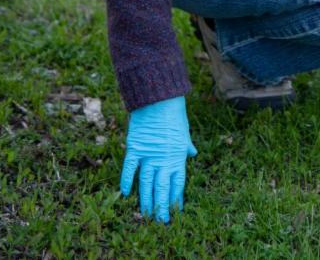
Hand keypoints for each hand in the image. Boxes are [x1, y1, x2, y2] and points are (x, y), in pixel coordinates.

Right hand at [120, 96, 197, 223]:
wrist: (160, 99)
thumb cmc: (174, 115)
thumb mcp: (184, 132)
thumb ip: (186, 146)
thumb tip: (193, 153)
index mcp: (178, 156)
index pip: (178, 183)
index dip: (176, 199)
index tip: (176, 213)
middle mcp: (164, 159)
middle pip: (162, 188)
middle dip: (162, 206)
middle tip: (160, 221)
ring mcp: (149, 154)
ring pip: (146, 183)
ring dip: (146, 200)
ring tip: (146, 215)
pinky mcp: (135, 148)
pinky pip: (130, 168)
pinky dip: (127, 180)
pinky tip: (126, 194)